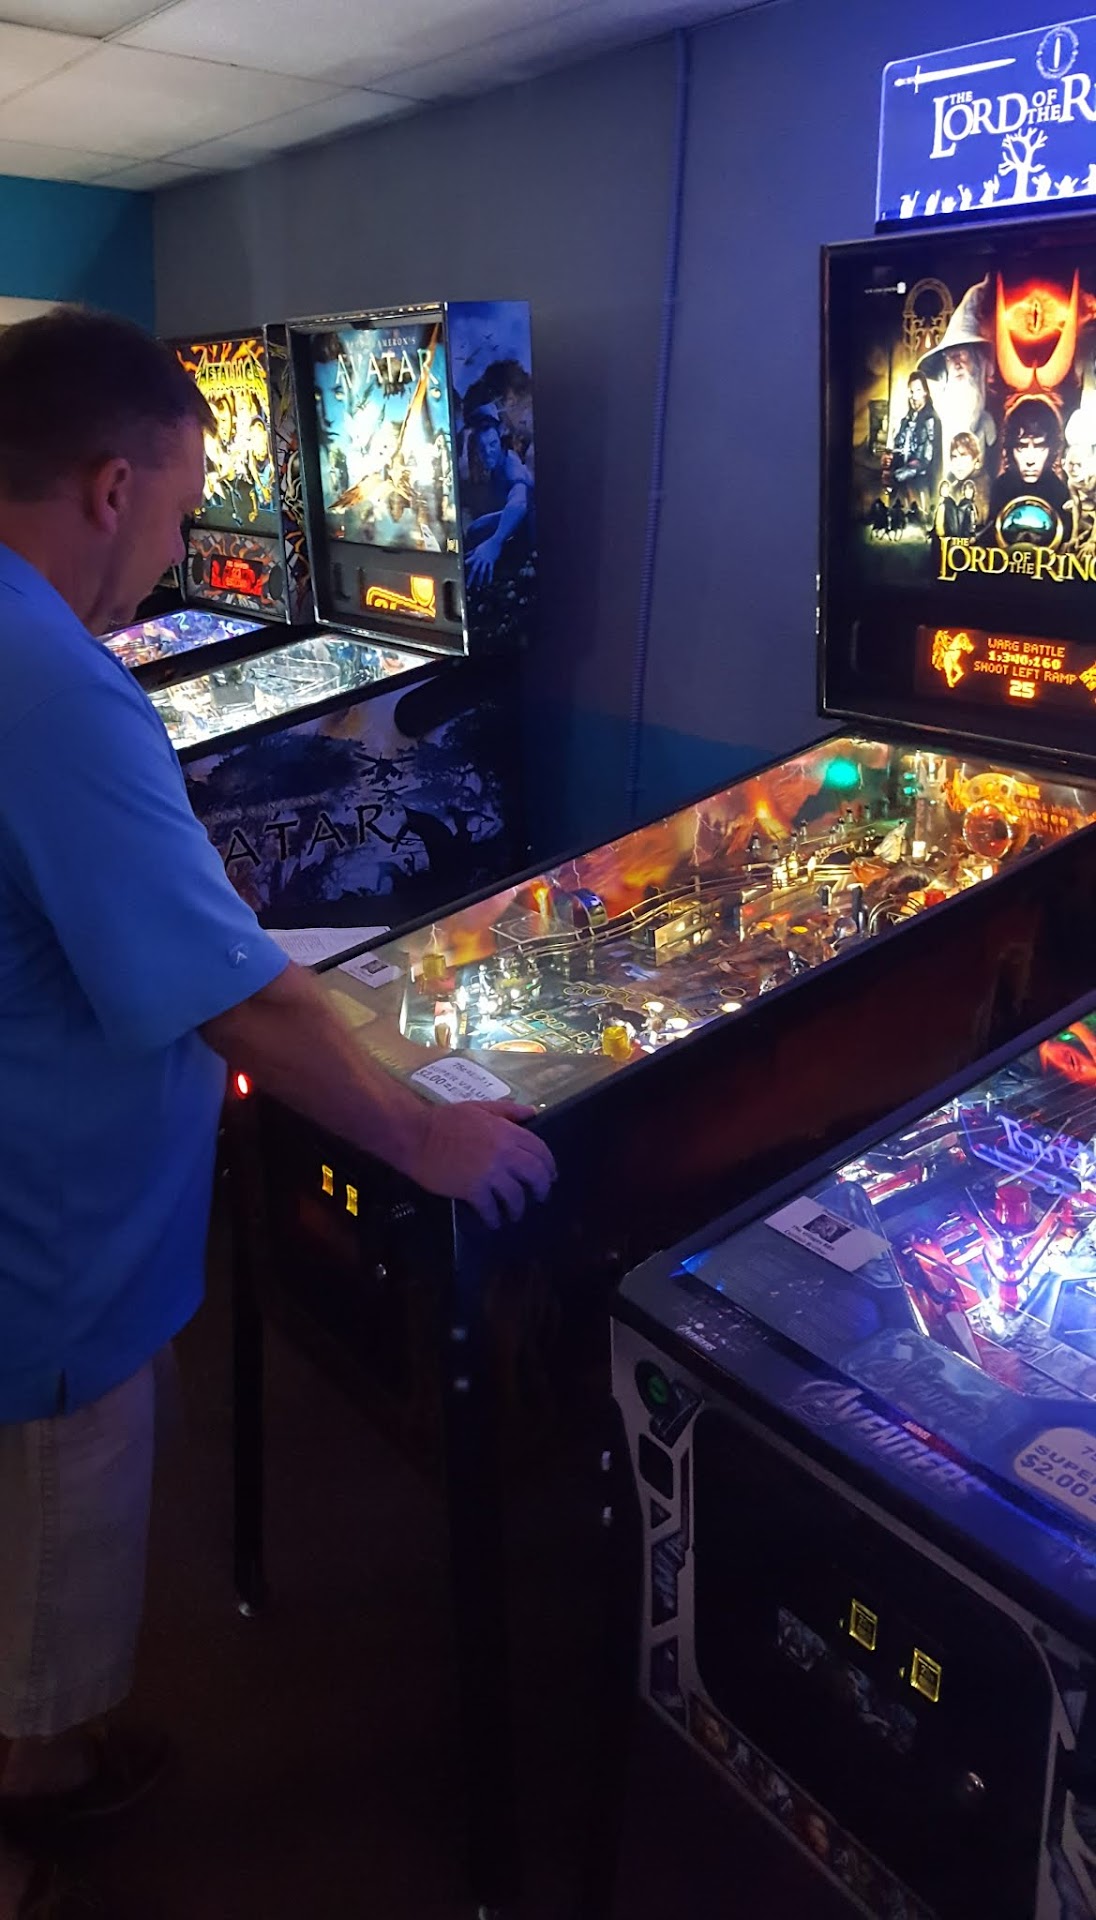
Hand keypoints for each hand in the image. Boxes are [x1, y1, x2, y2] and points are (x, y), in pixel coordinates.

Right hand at [409, 1098, 556, 1227]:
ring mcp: (489, 1173)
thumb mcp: (480, 1107)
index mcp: (507, 1131)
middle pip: (535, 1174)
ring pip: (516, 1196)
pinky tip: (493, 1221)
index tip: (550, 1175)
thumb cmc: (445, 1120)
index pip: (540, 1149)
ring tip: (513, 1214)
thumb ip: (508, 1111)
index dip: (549, 1165)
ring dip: (517, 1208)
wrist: (416, 1135)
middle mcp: (504, 1153)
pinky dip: (494, 1218)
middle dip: (541, 1188)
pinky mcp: (472, 1190)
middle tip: (539, 1197)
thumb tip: (532, 1112)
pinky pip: (491, 1209)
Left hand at [466, 538, 501, 586]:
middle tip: (467, 587)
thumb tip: (463, 555)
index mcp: (475, 556)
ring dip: (479, 580)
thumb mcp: (477, 548)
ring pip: (482, 572)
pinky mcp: (492, 561)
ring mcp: (486, 560)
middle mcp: (479, 559)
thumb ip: (470, 553)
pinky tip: (488, 583)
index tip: (458, 574)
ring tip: (478, 587)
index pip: (467, 563)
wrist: (495, 541)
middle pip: (473, 570)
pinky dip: (489, 577)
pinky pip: (490, 571)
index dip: (462, 568)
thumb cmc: (486, 544)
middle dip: (470, 579)